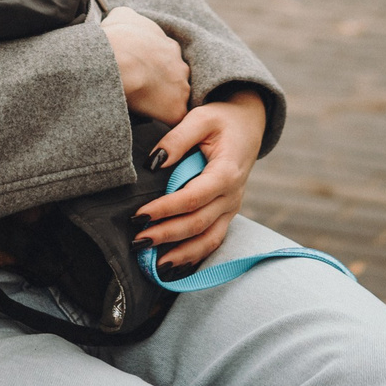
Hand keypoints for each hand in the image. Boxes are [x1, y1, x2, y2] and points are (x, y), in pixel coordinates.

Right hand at [102, 7, 188, 123]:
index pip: (166, 60)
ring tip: (144, 110)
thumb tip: (124, 18)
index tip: (141, 72)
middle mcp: (180, 65)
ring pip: (176, 99)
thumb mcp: (122, 15)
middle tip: (142, 91)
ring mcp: (181, 88)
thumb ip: (128, 17)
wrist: (118, 58)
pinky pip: (173, 119)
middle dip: (163, 85)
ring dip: (164, 104)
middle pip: (176, 79)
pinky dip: (164, 122)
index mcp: (169, 46)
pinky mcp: (176, 110)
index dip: (154, 68)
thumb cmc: (117, 38)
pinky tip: (152, 122)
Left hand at [132, 91, 265, 276]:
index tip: (139, 215)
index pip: (193, 198)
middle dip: (167, 235)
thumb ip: (176, 139)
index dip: (165, 209)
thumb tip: (153, 162)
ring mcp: (232, 208)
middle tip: (138, 241)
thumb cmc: (221, 119)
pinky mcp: (227, 213)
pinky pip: (213, 240)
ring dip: (182, 255)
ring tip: (156, 266)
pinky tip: (174, 266)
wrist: (248, 125)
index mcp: (226, 172)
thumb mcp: (200, 118)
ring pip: (209, 240)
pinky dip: (195, 256)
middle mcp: (232, 196)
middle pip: (198, 223)